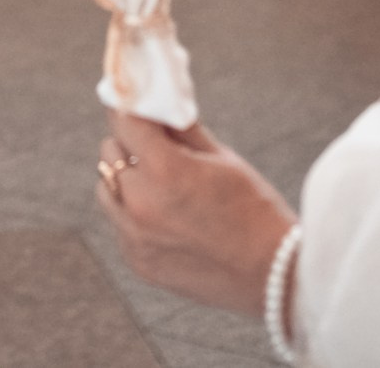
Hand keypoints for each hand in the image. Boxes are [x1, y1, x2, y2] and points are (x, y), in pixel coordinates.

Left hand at [96, 110, 296, 316]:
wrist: (271, 275)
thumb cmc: (254, 209)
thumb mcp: (221, 158)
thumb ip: (182, 129)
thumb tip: (159, 104)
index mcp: (164, 170)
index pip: (123, 121)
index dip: (128, 107)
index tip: (132, 103)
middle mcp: (141, 202)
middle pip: (110, 152)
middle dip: (129, 143)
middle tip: (153, 144)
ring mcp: (135, 236)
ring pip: (108, 189)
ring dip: (125, 179)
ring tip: (158, 182)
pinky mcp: (137, 260)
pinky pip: (120, 224)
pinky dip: (133, 214)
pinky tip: (166, 216)